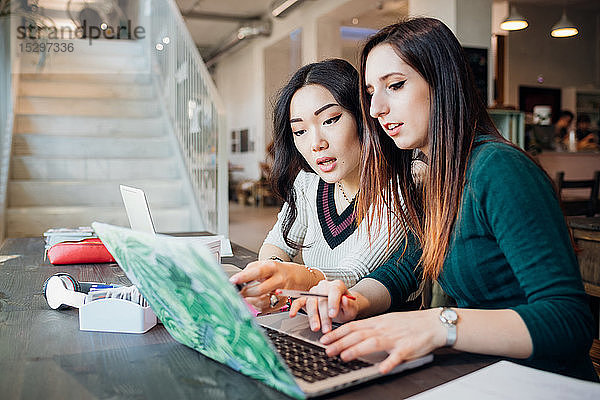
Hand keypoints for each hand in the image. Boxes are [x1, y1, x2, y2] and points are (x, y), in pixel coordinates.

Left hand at [229, 259, 306, 311]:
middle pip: (260, 290)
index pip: (257, 272)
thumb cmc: (275, 270)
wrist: (294, 276)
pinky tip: (255, 300)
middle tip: (239, 292)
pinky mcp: (281, 303)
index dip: (244, 277)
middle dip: (246, 292)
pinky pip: (265, 308)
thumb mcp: (263, 264)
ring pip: (262, 302)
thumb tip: (237, 279)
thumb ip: (249, 270)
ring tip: (247, 296)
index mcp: (273, 268)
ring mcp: (282, 293)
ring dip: (250, 300)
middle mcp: (279, 280)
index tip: (233, 281)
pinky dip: (257, 305)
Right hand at [289, 280, 358, 333]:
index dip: (332, 303)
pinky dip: (295, 307)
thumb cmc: (346, 308)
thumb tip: (344, 299)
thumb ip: (349, 304)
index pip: (334, 291)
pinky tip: (292, 314)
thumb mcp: (352, 308)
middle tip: (326, 329)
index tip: (332, 315)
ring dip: (313, 317)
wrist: (341, 309)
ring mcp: (314, 292)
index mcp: (337, 286)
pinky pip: (299, 301)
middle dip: (323, 316)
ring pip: (311, 303)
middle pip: (321, 299)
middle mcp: (324, 286)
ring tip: (316, 328)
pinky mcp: (306, 298)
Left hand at [319, 308, 446, 373]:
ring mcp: (395, 338)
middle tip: (327, 350)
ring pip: (373, 343)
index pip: (353, 326)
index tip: (324, 339)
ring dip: (357, 350)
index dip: (337, 333)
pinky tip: (381, 369)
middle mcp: (384, 328)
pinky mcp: (407, 348)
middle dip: (340, 342)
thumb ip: (372, 327)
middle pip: (358, 335)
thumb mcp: (388, 321)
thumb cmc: (411, 324)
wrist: (433, 324)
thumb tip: (354, 333)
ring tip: (344, 357)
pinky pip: (397, 356)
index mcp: (378, 322)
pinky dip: (389, 362)